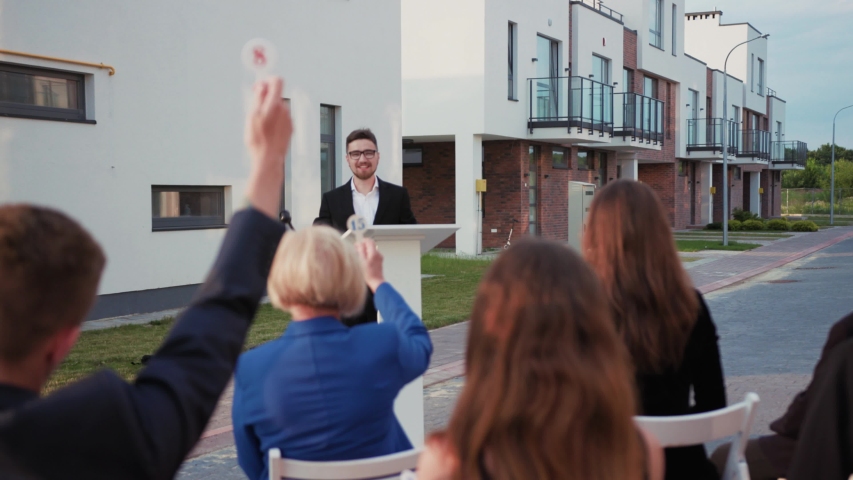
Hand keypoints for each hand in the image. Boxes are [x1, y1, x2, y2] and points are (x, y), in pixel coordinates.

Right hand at [244, 77, 292, 218]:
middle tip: (254, 109)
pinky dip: (274, 119)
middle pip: (276, 95)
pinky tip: (267, 130)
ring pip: (278, 107)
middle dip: (266, 98)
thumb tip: (262, 85)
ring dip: (269, 110)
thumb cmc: (258, 139)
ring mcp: (289, 119)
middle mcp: (285, 110)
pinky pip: (282, 118)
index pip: (277, 81)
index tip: (259, 87)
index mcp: (275, 104)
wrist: (268, 158)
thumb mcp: (252, 115)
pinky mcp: (290, 128)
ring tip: (260, 124)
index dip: (267, 80)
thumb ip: (258, 97)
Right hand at [355, 239, 384, 291]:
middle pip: (370, 245)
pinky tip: (364, 262)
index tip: (357, 245)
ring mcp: (379, 258)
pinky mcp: (379, 262)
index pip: (369, 240)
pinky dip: (368, 256)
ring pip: (371, 250)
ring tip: (360, 258)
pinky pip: (373, 255)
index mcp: (374, 252)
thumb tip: (359, 243)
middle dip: (363, 246)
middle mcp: (378, 254)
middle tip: (357, 251)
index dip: (362, 241)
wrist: (376, 282)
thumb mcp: (361, 261)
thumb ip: (361, 250)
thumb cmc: (368, 274)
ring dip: (365, 251)